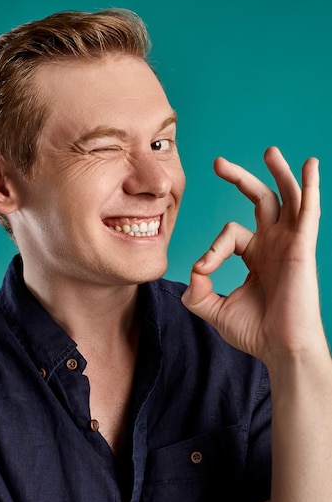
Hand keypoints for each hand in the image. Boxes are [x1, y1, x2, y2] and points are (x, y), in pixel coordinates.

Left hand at [181, 146, 327, 366]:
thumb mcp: (215, 309)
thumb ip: (197, 291)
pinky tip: (310, 165)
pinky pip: (308, 210)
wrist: (281, 350)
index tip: (203, 270)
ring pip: (286, 198)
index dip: (212, 248)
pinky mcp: (302, 247)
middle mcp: (274, 244)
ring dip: (278, 173)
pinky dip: (309, 186)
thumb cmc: (256, 333)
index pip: (229, 233)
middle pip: (260, 200)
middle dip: (240, 179)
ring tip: (269, 151)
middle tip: (218, 163)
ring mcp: (290, 243)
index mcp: (256, 255)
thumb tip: (190, 273)